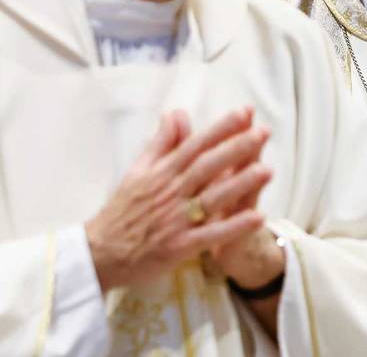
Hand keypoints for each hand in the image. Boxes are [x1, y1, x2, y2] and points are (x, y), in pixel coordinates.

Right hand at [86, 108, 272, 292]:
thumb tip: (177, 113)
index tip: (245, 113)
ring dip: (240, 184)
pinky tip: (257, 217)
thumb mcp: (138, 171)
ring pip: (212, 197)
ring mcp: (175, 219)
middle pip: (208, 166)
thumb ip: (161, 143)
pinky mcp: (179, 246)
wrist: (99, 253)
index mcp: (162, 173)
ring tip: (267, 170)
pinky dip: (233, 227)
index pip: (195, 145)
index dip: (221, 128)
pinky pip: (210, 235)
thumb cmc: (121, 211)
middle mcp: (171, 192)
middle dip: (237, 148)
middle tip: (265, 133)